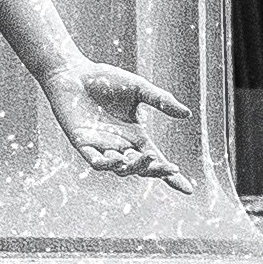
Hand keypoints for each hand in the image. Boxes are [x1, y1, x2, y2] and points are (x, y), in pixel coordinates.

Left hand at [48, 52, 197, 184]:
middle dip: (156, 170)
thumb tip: (187, 114)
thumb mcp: (139, 89)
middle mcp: (121, 146)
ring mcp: (102, 147)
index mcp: (136, 136)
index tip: (189, 190)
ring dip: (134, 166)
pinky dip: (106, 163)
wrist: (74, 73)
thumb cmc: (105, 80)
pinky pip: (96, 161)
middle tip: (170, 167)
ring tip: (145, 156)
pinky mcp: (83, 144)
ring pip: (121, 168)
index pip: (157, 160)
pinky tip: (117, 157)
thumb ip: (161, 101)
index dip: (171, 176)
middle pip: (142, 168)